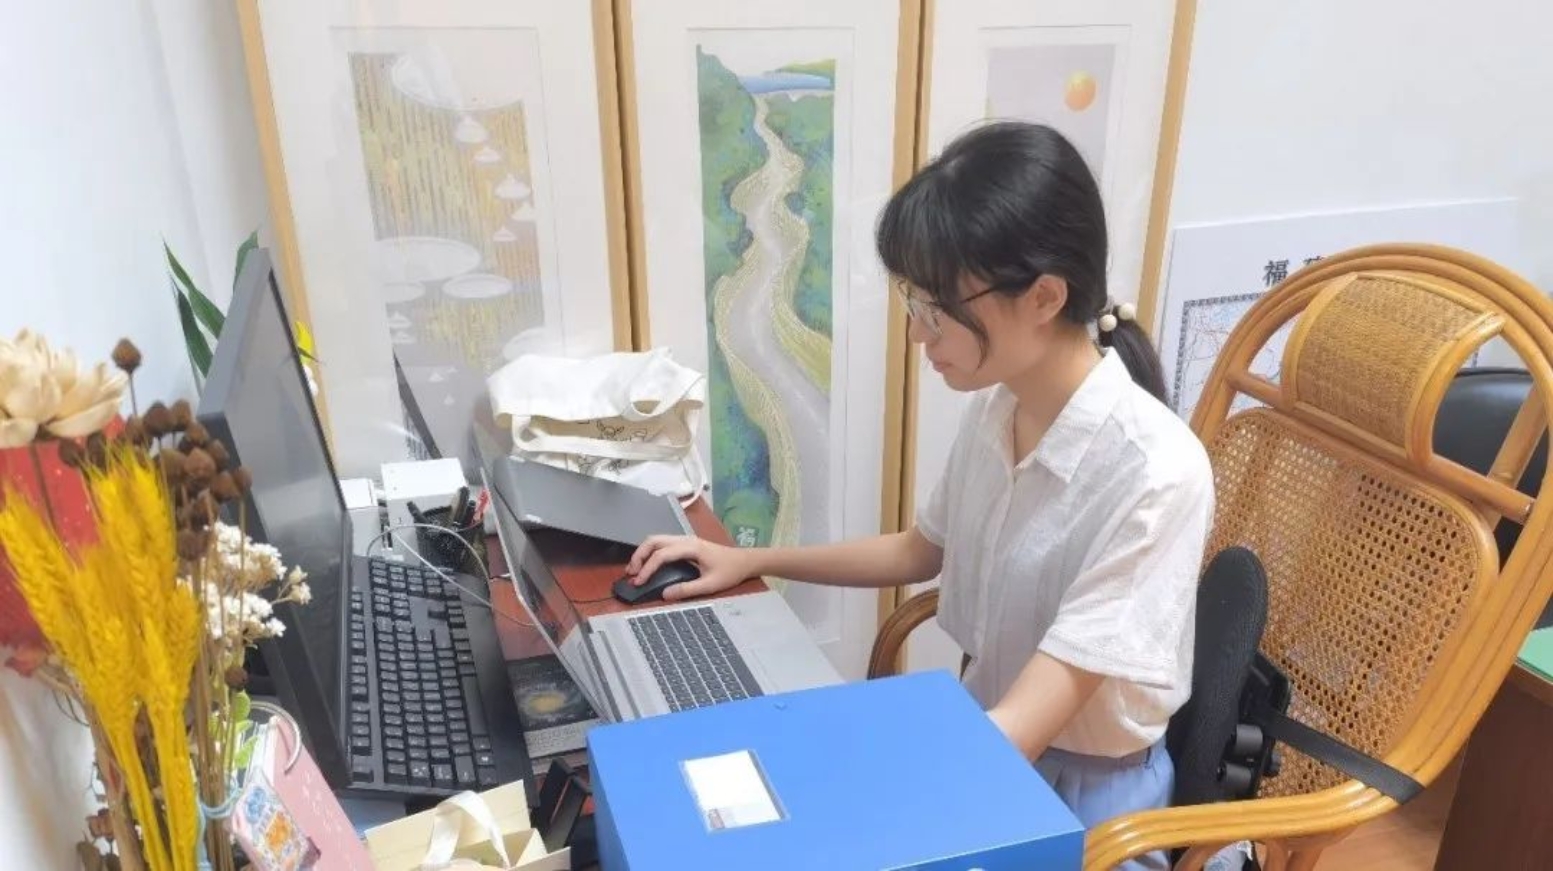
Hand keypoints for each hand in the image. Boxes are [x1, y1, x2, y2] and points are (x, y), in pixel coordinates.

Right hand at [626, 535, 754, 601]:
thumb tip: (665, 594)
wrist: (744, 561)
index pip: (662, 554)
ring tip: (634, 570)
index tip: (639, 581)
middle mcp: (685, 540)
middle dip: (639, 556)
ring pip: (656, 540)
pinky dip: (651, 553)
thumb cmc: (730, 571)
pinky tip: (647, 565)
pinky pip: (662, 544)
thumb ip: (687, 590)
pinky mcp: (685, 544)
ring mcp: (685, 540)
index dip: (647, 568)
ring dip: (643, 553)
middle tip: (631, 574)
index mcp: (691, 547)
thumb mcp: (710, 584)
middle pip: (654, 540)